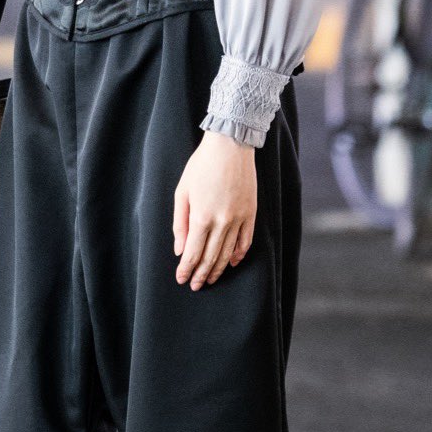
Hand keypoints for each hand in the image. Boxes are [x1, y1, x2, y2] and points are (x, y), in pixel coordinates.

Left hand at [173, 133, 256, 289]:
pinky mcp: (251, 213)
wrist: (230, 146)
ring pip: (228, 253)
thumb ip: (179, 223)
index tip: (182, 279)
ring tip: (211, 279)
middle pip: (210, 257)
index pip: (192, 253)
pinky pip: (245, 241)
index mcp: (201, 217)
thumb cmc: (201, 166)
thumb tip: (179, 250)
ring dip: (218, 269)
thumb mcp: (182, 192)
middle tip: (196, 285)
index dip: (186, 269)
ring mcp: (239, 218)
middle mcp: (221, 221)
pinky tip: (231, 262)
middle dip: (201, 274)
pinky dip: (238, 254)